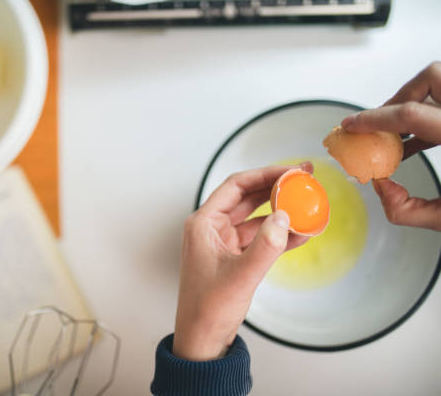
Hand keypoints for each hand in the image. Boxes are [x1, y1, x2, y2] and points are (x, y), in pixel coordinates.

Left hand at [172, 163, 310, 360]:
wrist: (202, 340)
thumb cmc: (208, 310)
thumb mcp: (240, 278)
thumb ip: (265, 247)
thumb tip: (285, 217)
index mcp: (203, 223)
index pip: (236, 186)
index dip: (266, 174)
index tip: (293, 171)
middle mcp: (211, 228)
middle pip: (248, 197)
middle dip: (276, 187)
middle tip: (305, 180)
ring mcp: (223, 242)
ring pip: (256, 217)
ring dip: (281, 212)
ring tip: (309, 205)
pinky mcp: (234, 256)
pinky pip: (259, 238)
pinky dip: (279, 234)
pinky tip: (302, 233)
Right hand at [341, 62, 440, 230]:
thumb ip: (408, 209)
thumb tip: (381, 187)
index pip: (413, 114)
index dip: (375, 118)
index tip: (353, 125)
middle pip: (433, 78)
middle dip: (398, 98)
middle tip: (378, 123)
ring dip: (413, 103)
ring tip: (395, 134)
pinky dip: (428, 118)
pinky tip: (415, 143)